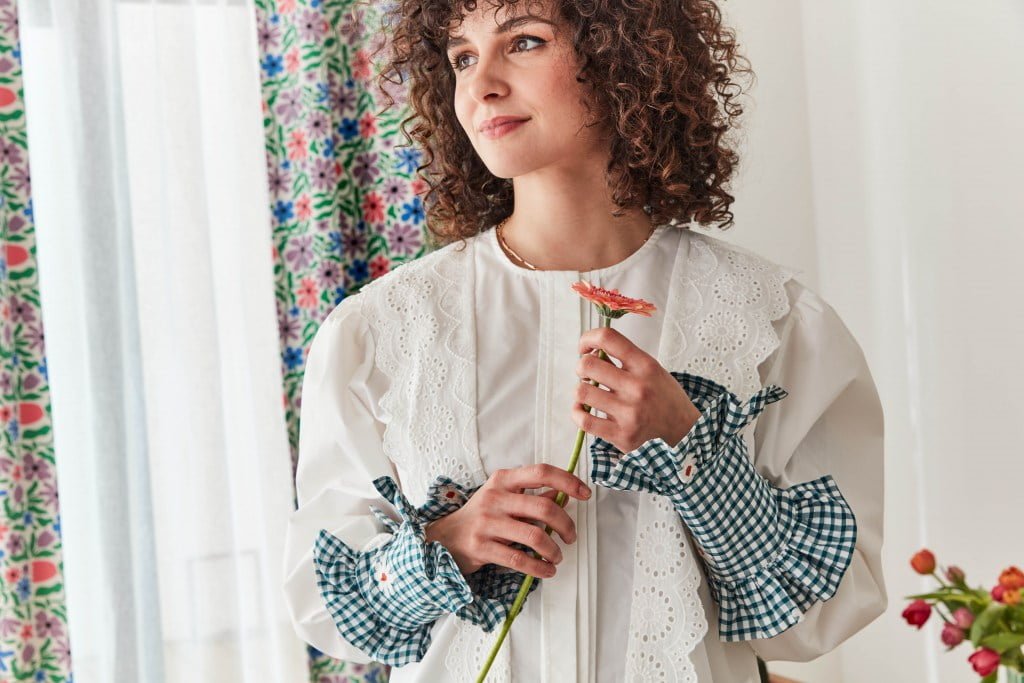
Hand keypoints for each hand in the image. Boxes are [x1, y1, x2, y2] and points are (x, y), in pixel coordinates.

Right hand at [424, 464, 590, 578]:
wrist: (444, 538)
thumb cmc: (481, 516)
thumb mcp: (503, 498)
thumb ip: (531, 496)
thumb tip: (563, 495)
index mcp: (503, 480)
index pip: (541, 472)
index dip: (568, 481)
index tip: (585, 494)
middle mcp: (495, 497)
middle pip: (543, 508)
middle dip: (566, 525)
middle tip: (571, 537)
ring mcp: (487, 522)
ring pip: (534, 536)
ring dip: (554, 550)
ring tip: (557, 557)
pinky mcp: (482, 547)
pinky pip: (519, 559)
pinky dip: (539, 568)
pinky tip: (546, 570)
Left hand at [573, 326, 701, 453]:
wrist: (685, 435)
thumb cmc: (666, 401)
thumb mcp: (655, 372)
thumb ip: (627, 361)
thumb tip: (594, 352)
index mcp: (646, 366)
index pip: (608, 338)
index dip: (588, 338)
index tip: (585, 347)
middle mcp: (637, 387)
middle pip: (588, 365)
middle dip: (582, 368)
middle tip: (588, 374)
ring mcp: (629, 412)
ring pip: (582, 392)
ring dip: (581, 391)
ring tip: (590, 394)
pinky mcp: (621, 435)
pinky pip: (584, 420)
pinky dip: (577, 413)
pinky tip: (584, 410)